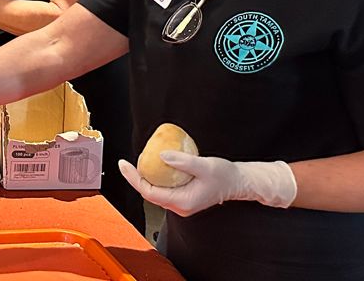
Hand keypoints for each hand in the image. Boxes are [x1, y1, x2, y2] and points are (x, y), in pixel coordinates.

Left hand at [118, 153, 296, 217]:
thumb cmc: (226, 176)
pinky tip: (155, 166)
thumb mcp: (205, 165)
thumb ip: (183, 161)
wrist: (239, 182)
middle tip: (128, 163)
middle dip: (136, 178)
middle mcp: (180, 206)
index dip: (133, 178)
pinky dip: (156, 178)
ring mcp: (181, 203)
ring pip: (156, 192)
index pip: (149, 192)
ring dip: (146, 178)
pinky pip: (164, 189)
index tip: (124, 165)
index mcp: (183, 202)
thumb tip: (162, 156)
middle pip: (149, 193)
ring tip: (138, 162)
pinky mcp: (183, 197)